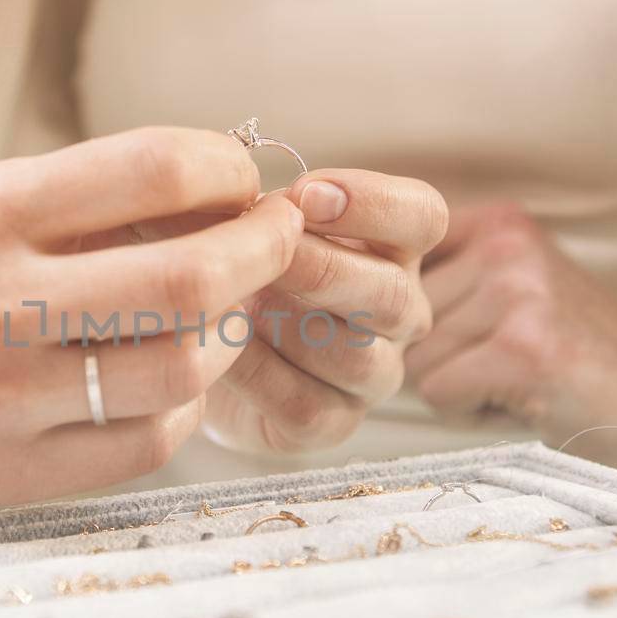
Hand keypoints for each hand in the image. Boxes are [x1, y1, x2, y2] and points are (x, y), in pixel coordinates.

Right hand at [0, 128, 304, 506]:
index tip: (244, 179)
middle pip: (186, 280)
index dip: (225, 167)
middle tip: (276, 242)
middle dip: (261, 253)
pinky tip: (169, 383)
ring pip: (180, 371)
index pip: (148, 169)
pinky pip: (146, 443)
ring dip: (229, 336)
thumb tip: (218, 192)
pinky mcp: (5, 473)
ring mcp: (0, 400)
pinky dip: (182, 406)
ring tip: (225, 315)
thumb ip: (78, 197)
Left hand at [201, 169, 447, 451]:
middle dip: (322, 268)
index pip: (423, 216)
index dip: (373, 203)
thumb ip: (250, 205)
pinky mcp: (331, 424)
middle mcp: (398, 313)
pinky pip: (308, 405)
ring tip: (232, 300)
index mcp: (391, 247)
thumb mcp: (239, 221)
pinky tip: (219, 350)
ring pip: (355, 355)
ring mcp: (372, 374)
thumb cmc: (228, 265)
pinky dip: (258, 375)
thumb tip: (234, 192)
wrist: (193, 346)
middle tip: (262, 251)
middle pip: (394, 292)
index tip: (306, 194)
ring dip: (289, 324)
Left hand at [401, 203, 616, 485]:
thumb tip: (333, 291)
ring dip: (451, 386)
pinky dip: (470, 411)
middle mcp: (504, 245)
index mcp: (495, 222)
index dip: (384, 302)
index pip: (383, 255)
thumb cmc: (569, 355)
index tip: (390, 318)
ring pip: (412, 358)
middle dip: (429, 355)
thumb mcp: (506, 291)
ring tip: (510, 380)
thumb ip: (438, 279)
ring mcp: (516, 291)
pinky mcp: (523, 346)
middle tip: (493, 362)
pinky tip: (519, 400)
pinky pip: (439, 392)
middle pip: (393, 317)